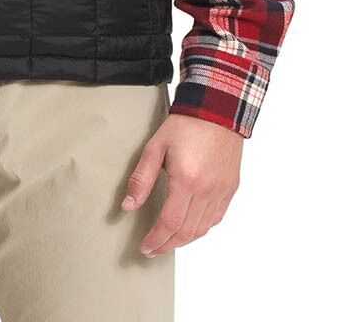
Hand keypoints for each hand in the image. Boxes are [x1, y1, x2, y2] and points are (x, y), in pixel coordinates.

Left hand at [120, 113, 242, 254]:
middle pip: (186, 232)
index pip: (170, 223)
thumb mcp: (155, 147)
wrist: (216, 110)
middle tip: (153, 249)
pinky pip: (216, 218)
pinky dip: (201, 228)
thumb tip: (128, 205)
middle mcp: (207, 190)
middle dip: (167, 245)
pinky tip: (189, 227)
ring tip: (168, 241)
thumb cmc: (185, 125)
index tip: (145, 247)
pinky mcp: (230, 188)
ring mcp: (221, 191)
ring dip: (184, 240)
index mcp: (186, 180)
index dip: (156, 239)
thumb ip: (141, 178)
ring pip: (202, 229)